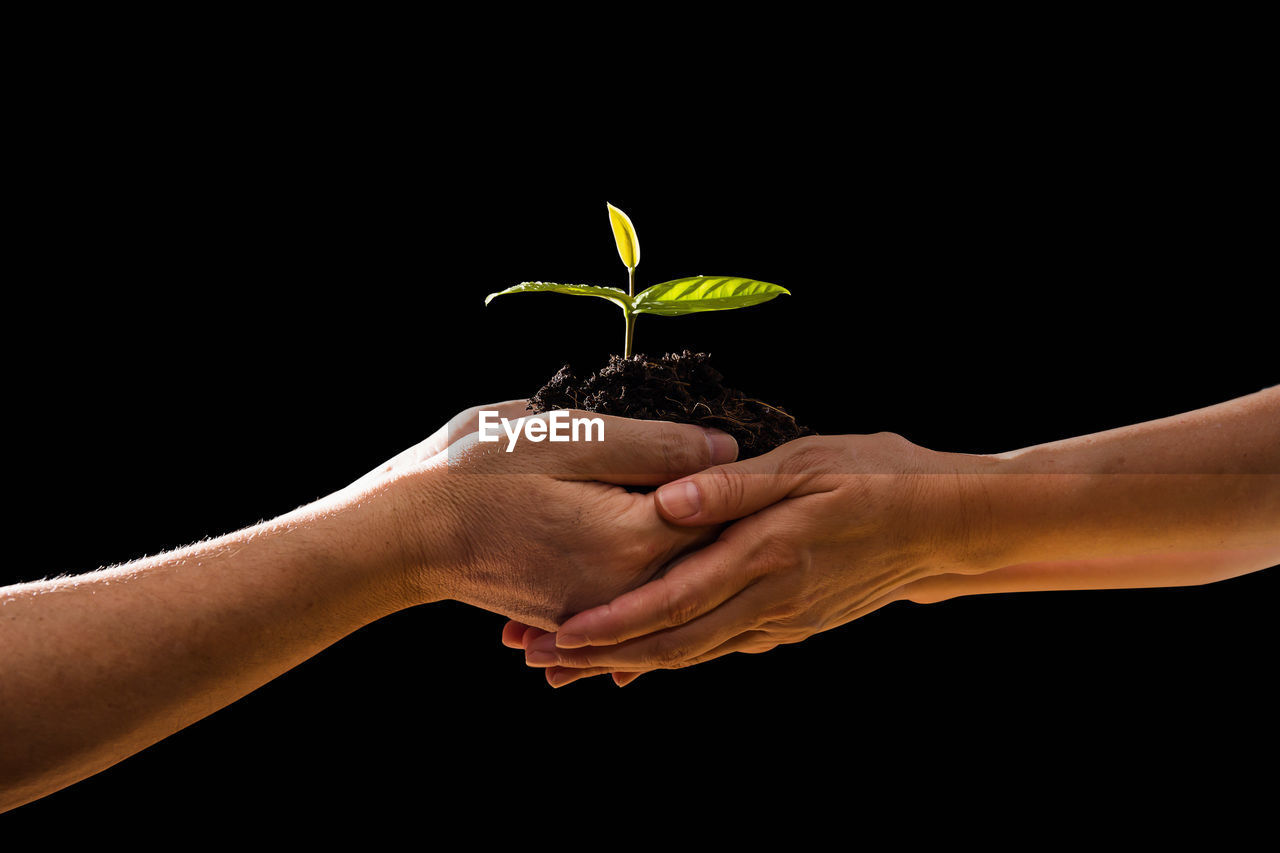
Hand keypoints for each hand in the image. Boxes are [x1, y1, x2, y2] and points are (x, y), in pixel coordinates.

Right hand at [364, 401, 739, 629]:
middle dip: (735, 517)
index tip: (769, 451)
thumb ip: (651, 444)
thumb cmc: (477, 472)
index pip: (724, 509)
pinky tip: (667, 548)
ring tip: (716, 511)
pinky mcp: (578, 621)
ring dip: (701, 549)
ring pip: (677, 579)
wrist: (403, 535)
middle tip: (757, 480)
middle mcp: (628, 590)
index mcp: (634, 538)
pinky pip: (638, 601)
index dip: (748, 478)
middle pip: (709, 552)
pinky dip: (659, 578)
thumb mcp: (566, 436)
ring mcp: (602, 614)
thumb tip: (726, 446)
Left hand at [508, 432, 987, 684]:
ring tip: (569, 667)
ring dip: (630, 662)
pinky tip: (641, 660)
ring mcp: (780, 622)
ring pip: (693, 654)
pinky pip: (719, 649)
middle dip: (601, 655)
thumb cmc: (876, 479)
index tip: (559, 633)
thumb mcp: (807, 463)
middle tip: (537, 658)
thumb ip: (733, 486)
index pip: (677, 600)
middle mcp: (768, 602)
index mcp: (766, 557)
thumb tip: (665, 501)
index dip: (615, 622)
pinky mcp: (788, 625)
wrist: (942, 530)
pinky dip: (674, 657)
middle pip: (673, 644)